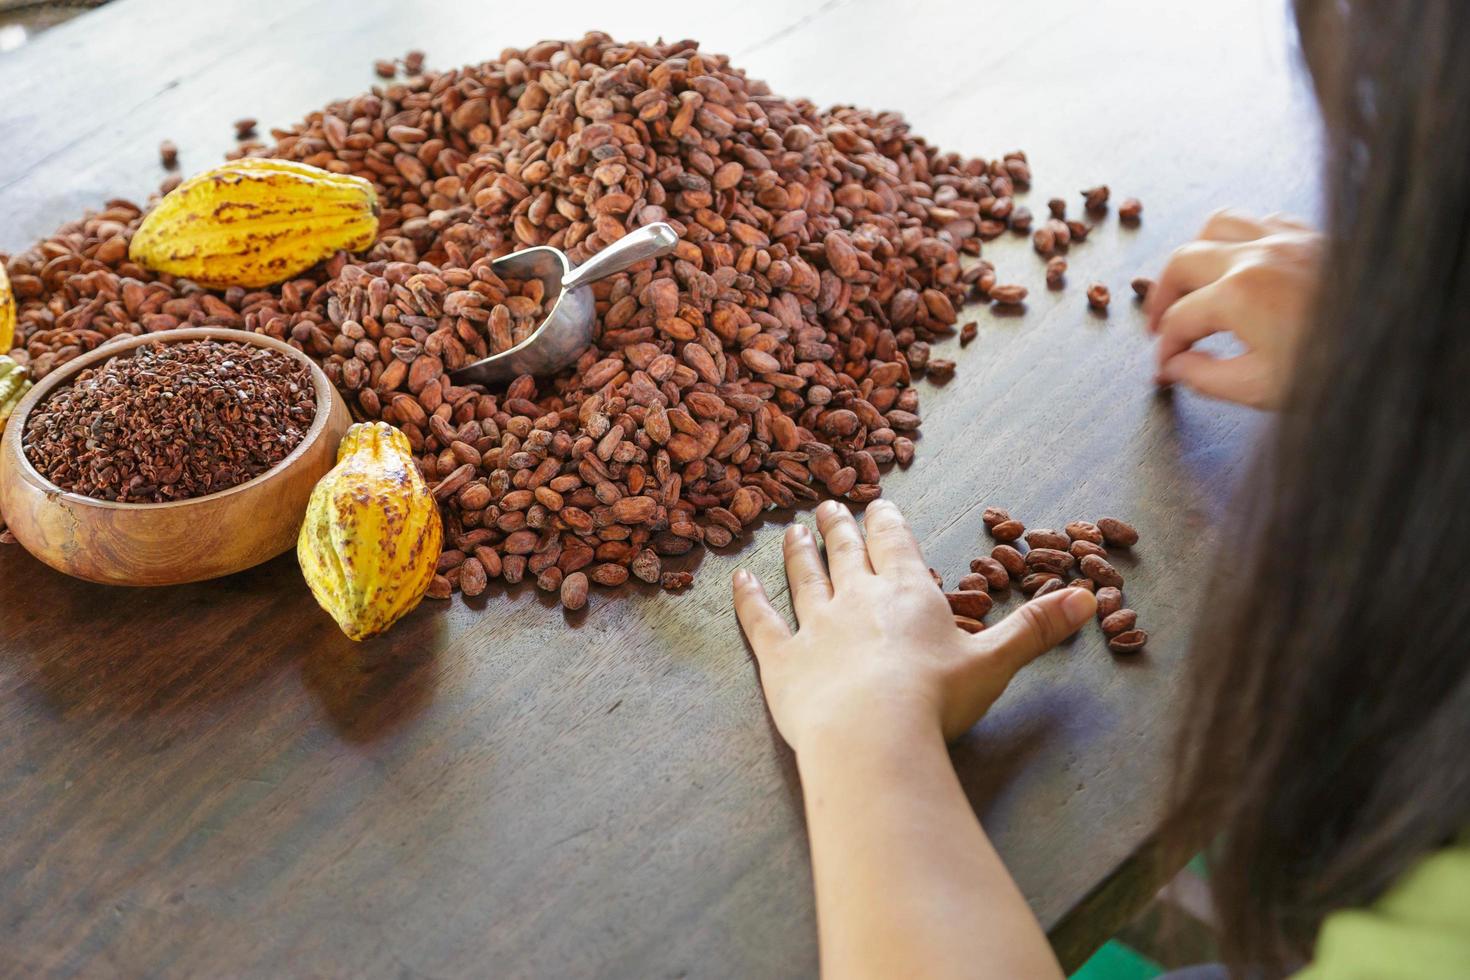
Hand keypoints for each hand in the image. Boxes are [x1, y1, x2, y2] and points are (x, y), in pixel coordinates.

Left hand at [732, 498, 1096, 749]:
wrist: (873, 736)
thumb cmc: (937, 701)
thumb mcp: (995, 661)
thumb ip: (1035, 627)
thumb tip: (1088, 596)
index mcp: (907, 593)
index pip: (895, 545)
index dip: (887, 522)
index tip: (878, 503)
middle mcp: (856, 599)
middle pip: (845, 553)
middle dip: (839, 527)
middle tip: (827, 506)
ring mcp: (814, 626)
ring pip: (802, 577)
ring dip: (796, 552)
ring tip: (790, 531)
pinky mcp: (780, 660)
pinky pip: (760, 621)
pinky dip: (747, 599)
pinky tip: (738, 579)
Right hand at [1145, 208, 1321, 408]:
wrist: (1404, 347)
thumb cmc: (1338, 369)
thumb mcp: (1261, 388)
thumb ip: (1206, 378)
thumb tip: (1175, 367)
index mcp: (1238, 294)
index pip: (1178, 320)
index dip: (1164, 348)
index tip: (1164, 368)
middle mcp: (1257, 255)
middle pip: (1182, 261)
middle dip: (1162, 296)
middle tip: (1161, 326)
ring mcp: (1287, 239)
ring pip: (1218, 225)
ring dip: (1196, 253)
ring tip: (1193, 283)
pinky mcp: (1314, 237)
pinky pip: (1261, 220)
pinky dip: (1240, 238)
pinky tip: (1242, 262)